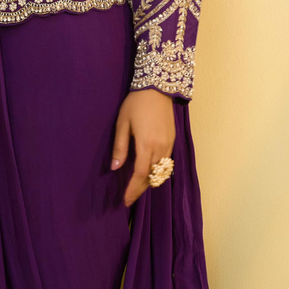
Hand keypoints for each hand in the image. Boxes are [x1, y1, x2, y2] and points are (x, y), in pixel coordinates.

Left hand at [111, 88, 175, 206]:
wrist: (158, 88)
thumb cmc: (136, 104)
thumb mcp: (122, 123)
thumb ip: (120, 146)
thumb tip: (115, 168)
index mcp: (146, 144)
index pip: (140, 175)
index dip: (132, 190)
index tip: (125, 200)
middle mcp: (160, 148)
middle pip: (152, 177)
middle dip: (140, 189)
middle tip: (129, 197)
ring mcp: (169, 145)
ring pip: (161, 172)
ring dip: (150, 181)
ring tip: (137, 187)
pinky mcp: (173, 141)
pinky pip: (167, 163)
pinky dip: (158, 171)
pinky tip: (149, 172)